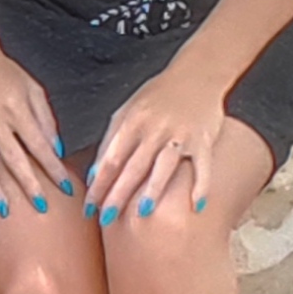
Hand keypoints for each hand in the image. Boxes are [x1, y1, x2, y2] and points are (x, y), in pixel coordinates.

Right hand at [0, 42, 69, 214]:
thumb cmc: (5, 73)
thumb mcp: (34, 89)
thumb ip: (46, 119)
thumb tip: (57, 148)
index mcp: (18, 112)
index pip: (40, 147)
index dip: (54, 169)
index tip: (66, 187)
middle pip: (15, 161)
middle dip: (29, 187)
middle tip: (41, 207)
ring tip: (6, 210)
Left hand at [85, 54, 227, 224]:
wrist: (197, 74)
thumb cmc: (158, 96)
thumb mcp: (128, 110)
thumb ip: (111, 140)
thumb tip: (94, 175)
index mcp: (132, 122)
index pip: (111, 159)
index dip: (99, 185)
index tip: (89, 208)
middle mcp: (155, 129)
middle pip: (133, 167)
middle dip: (118, 194)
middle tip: (106, 219)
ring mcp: (181, 135)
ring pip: (165, 166)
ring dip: (153, 190)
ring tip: (143, 213)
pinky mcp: (204, 139)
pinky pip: (203, 166)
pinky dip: (201, 185)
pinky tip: (197, 206)